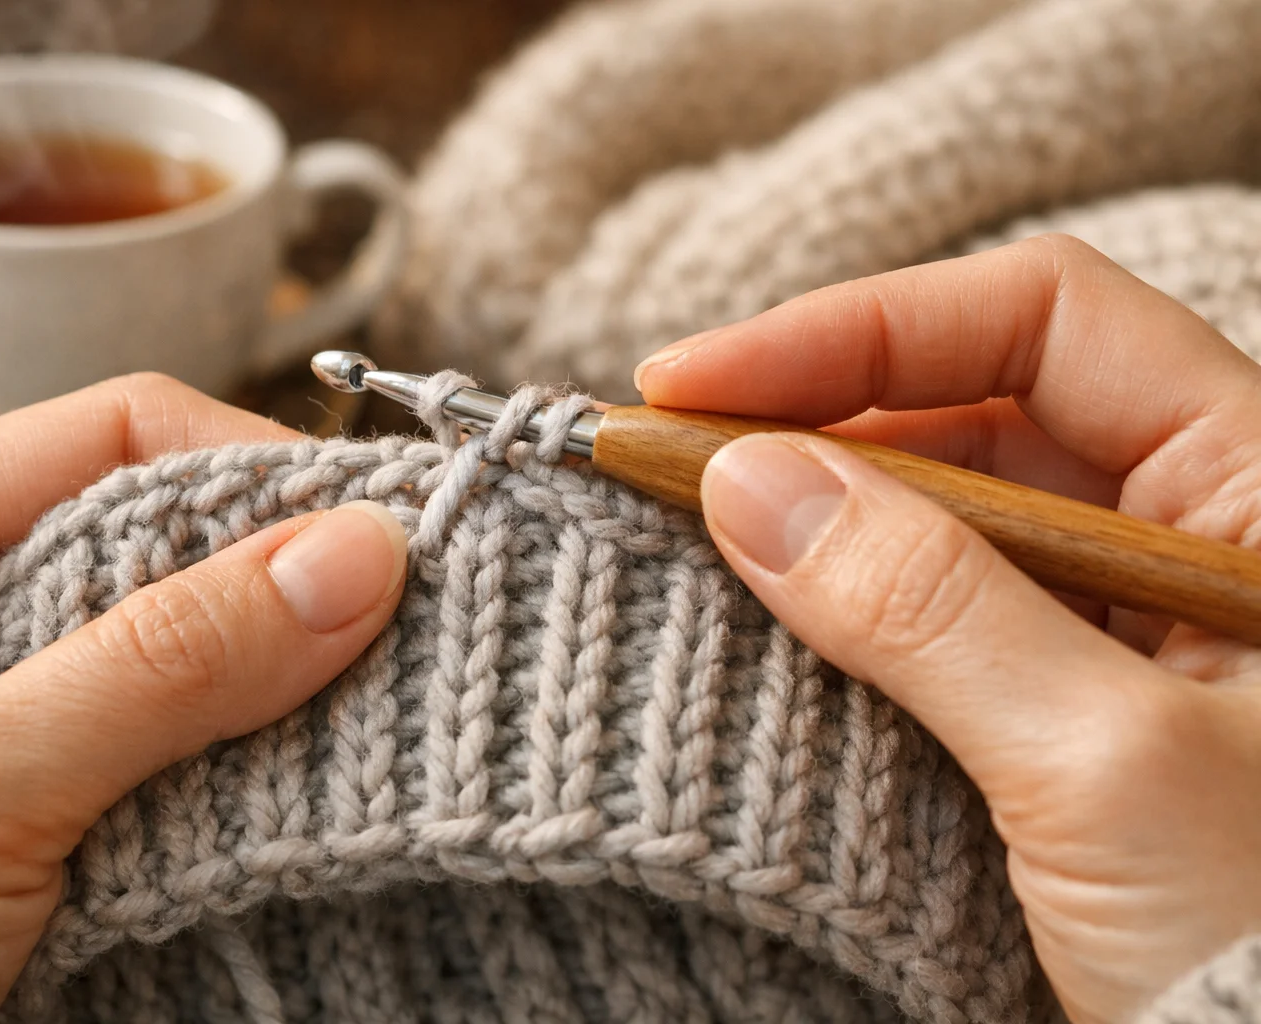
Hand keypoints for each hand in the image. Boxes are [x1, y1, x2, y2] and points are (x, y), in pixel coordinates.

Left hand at [0, 374, 405, 1016]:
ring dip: (260, 677)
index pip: (105, 439)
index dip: (249, 467)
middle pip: (146, 539)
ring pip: (163, 647)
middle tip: (392, 625)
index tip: (371, 531)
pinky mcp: (19, 797)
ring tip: (364, 701)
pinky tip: (293, 773)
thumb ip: (162, 666)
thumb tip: (362, 553)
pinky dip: (225, 755)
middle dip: (271, 581)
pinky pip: (152, 740)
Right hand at [634, 235, 1260, 1023]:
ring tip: (679, 537)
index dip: (859, 329)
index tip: (697, 384)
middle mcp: (1178, 532)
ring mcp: (1106, 621)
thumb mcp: (1104, 762)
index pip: (1041, 321)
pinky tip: (746, 620)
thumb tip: (745, 484)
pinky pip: (918, 619)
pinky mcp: (1044, 704)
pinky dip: (826, 612)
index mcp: (1253, 491)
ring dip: (804, 519)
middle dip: (805, 421)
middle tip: (656, 460)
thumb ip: (927, 605)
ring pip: (929, 516)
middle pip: (966, 408)